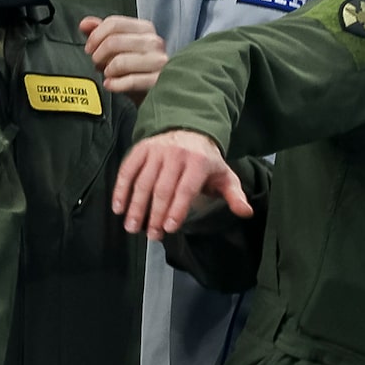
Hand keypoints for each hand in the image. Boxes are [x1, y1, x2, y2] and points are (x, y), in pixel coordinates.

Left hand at [79, 14, 170, 99]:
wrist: (155, 88)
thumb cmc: (136, 67)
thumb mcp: (120, 47)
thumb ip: (102, 32)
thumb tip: (85, 24)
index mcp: (145, 29)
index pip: (114, 23)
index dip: (95, 37)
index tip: (90, 48)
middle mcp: (153, 42)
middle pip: (114, 41)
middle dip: (98, 55)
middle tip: (97, 63)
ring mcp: (158, 61)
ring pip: (120, 61)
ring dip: (108, 71)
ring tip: (109, 75)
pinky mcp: (158, 80)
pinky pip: (130, 81)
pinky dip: (115, 85)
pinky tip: (111, 85)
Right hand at [111, 129, 253, 236]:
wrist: (190, 130)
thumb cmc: (206, 160)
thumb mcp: (224, 175)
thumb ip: (234, 195)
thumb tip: (246, 212)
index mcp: (200, 161)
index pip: (186, 189)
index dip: (177, 209)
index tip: (169, 228)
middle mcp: (177, 154)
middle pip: (163, 189)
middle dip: (155, 214)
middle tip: (150, 235)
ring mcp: (157, 150)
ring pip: (143, 182)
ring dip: (136, 206)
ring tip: (133, 227)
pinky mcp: (141, 148)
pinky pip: (128, 170)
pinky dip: (121, 189)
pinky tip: (119, 208)